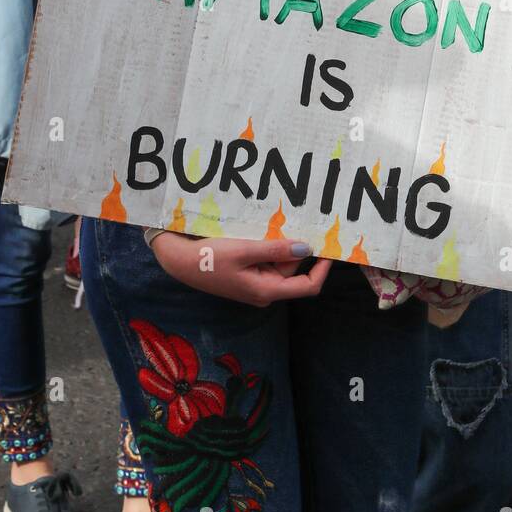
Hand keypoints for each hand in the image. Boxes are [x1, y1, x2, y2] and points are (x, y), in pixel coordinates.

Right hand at [151, 233, 332, 306]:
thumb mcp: (245, 250)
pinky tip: (262, 228)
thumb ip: (277, 250)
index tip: (332, 248)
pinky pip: (266, 259)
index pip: (307, 286)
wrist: (179, 261)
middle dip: (296, 247)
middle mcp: (264, 290)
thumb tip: (307, 250)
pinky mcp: (247, 273)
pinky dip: (268, 244)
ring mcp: (255, 282)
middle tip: (300, 220)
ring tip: (273, 222)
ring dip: (280, 243)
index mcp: (267, 290)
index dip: (323, 268)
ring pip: (279, 261)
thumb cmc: (210, 258)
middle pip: (293, 269)